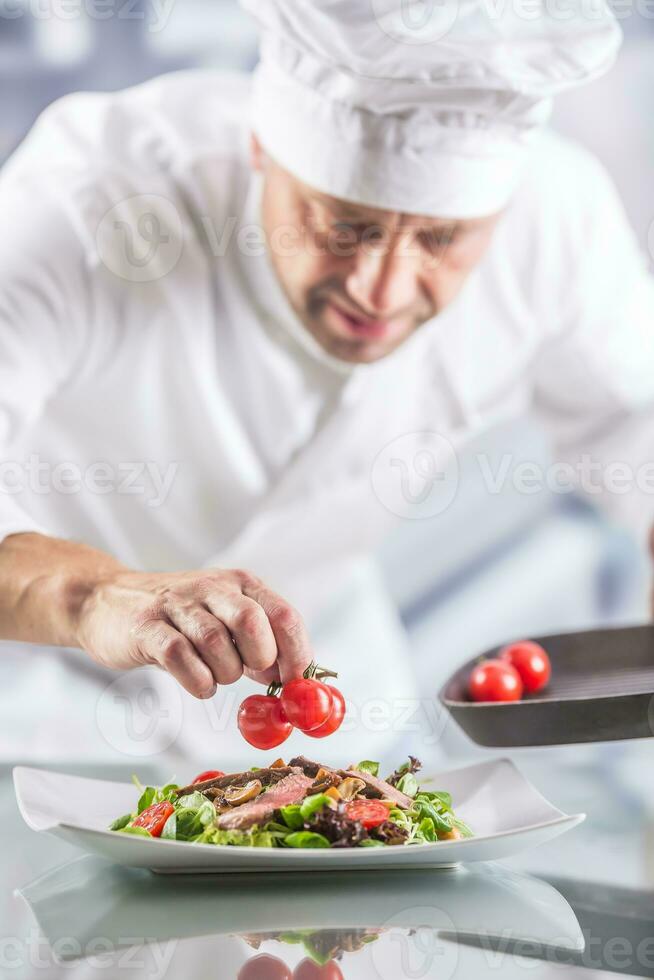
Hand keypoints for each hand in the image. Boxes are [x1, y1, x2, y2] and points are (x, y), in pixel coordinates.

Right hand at [76, 567, 312, 697]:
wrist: (106, 601)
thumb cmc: (176, 620)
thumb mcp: (223, 621)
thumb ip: (257, 646)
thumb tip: (291, 679)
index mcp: (240, 584)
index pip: (283, 615)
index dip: (297, 653)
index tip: (296, 683)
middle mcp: (212, 588)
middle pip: (252, 622)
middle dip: (259, 659)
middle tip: (250, 673)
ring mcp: (178, 605)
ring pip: (216, 642)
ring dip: (224, 673)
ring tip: (214, 675)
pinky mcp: (147, 626)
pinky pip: (179, 656)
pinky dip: (196, 680)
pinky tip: (197, 684)